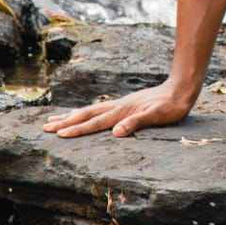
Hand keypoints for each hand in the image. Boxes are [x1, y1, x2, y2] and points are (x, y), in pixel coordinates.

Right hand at [43, 80, 195, 138]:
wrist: (181, 89)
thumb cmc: (171, 106)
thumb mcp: (157, 116)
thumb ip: (137, 123)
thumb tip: (116, 133)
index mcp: (122, 112)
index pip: (94, 122)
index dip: (77, 130)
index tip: (58, 135)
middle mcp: (117, 107)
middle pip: (86, 115)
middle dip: (65, 122)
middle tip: (44, 128)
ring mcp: (120, 104)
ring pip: (90, 111)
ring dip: (72, 116)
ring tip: (54, 119)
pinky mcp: (126, 104)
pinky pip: (99, 110)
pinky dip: (86, 113)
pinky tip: (84, 115)